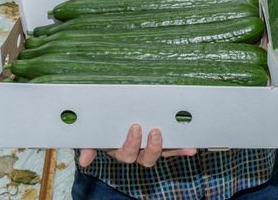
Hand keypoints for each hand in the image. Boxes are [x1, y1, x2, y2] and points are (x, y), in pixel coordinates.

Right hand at [77, 124, 197, 167]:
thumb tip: (84, 160)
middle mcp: (137, 152)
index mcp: (121, 150)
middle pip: (145, 158)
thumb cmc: (105, 126)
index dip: (131, 144)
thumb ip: (89, 145)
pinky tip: (192, 148)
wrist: (115, 117)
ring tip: (175, 139)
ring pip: (159, 154)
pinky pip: (174, 149)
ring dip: (168, 148)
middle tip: (154, 131)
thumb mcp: (95, 135)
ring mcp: (150, 148)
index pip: (126, 153)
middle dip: (151, 147)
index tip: (135, 128)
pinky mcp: (163, 144)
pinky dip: (183, 150)